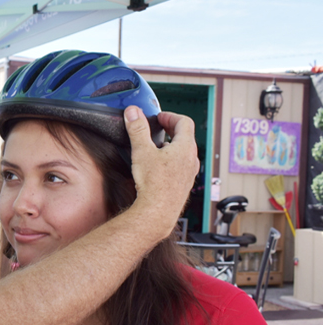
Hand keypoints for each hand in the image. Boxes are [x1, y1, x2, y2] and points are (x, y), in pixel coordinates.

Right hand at [124, 106, 198, 237]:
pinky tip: (158, 168)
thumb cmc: (154, 184)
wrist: (158, 212)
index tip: (159, 118)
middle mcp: (191, 159)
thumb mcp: (142, 151)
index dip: (171, 116)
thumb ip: (137, 129)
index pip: (184, 122)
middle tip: (158, 129)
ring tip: (157, 148)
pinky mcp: (184, 185)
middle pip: (185, 137)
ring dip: (172, 146)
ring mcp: (189, 173)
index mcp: (185, 147)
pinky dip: (171, 161)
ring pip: (184, 153)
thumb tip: (133, 112)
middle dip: (171, 130)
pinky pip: (181, 167)